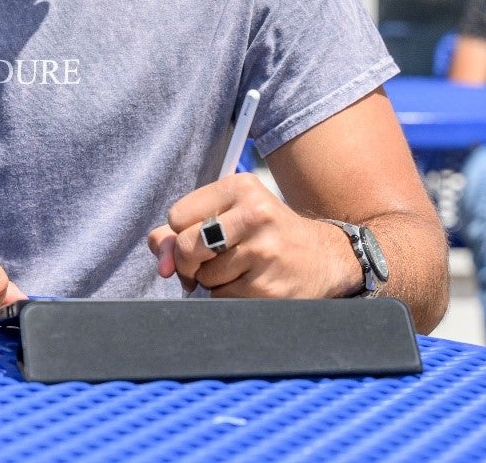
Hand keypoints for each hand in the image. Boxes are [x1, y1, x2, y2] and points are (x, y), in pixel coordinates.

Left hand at [145, 173, 359, 298]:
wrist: (325, 258)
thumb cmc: (265, 234)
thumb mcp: (229, 216)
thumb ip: (181, 230)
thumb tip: (160, 258)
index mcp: (240, 187)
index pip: (177, 216)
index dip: (181, 233)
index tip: (201, 237)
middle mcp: (254, 214)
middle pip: (186, 246)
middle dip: (189, 263)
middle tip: (208, 263)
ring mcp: (263, 252)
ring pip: (204, 277)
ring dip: (212, 282)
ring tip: (241, 269)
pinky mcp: (268, 287)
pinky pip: (222, 299)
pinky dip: (228, 297)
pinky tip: (253, 284)